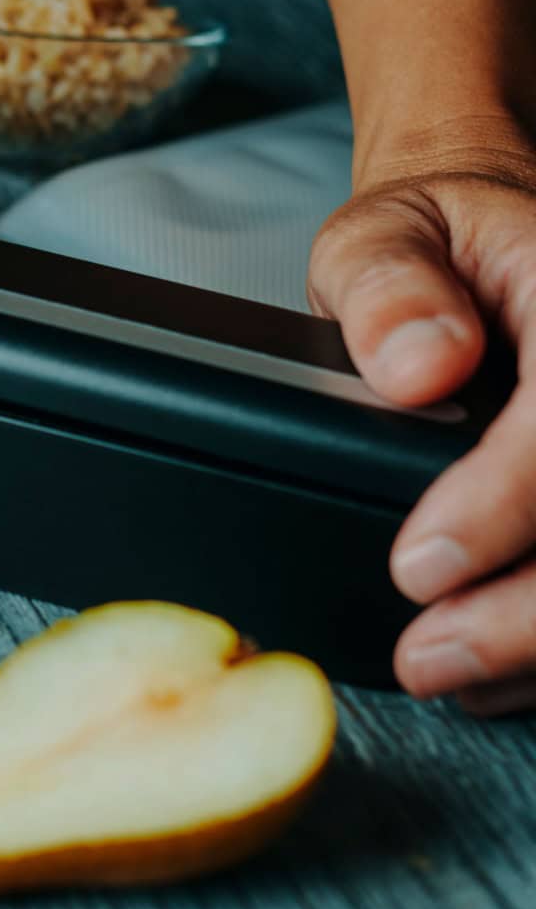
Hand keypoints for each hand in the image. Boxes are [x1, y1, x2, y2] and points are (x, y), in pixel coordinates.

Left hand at [307, 116, 535, 713]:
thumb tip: (418, 365)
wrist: (495, 243)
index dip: (502, 504)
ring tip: (453, 677)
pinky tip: (504, 675)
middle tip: (426, 657)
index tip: (417, 566)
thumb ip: (389, 284)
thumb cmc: (444, 239)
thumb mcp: (386, 230)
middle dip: (529, 613)